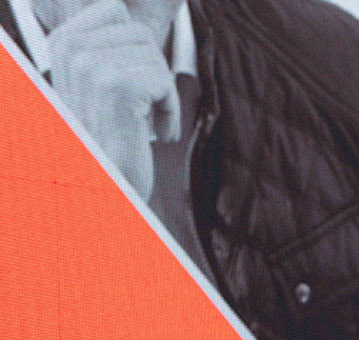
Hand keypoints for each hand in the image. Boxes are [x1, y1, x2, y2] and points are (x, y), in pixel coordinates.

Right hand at [46, 0, 180, 200]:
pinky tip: (154, 130)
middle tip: (139, 104)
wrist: (104, 179)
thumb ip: (107, 43)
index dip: (137, 46)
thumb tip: (122, 9)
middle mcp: (70, 46)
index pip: (117, 11)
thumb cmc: (109, 132)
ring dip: (161, 93)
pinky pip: (165, 81)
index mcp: (62, 39)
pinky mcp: (118, 84)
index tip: (129, 78)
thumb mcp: (98, 78)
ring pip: (157, 58)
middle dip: (153, 71)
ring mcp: (91, 64)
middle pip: (142, 34)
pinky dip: (169, 110)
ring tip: (143, 118)